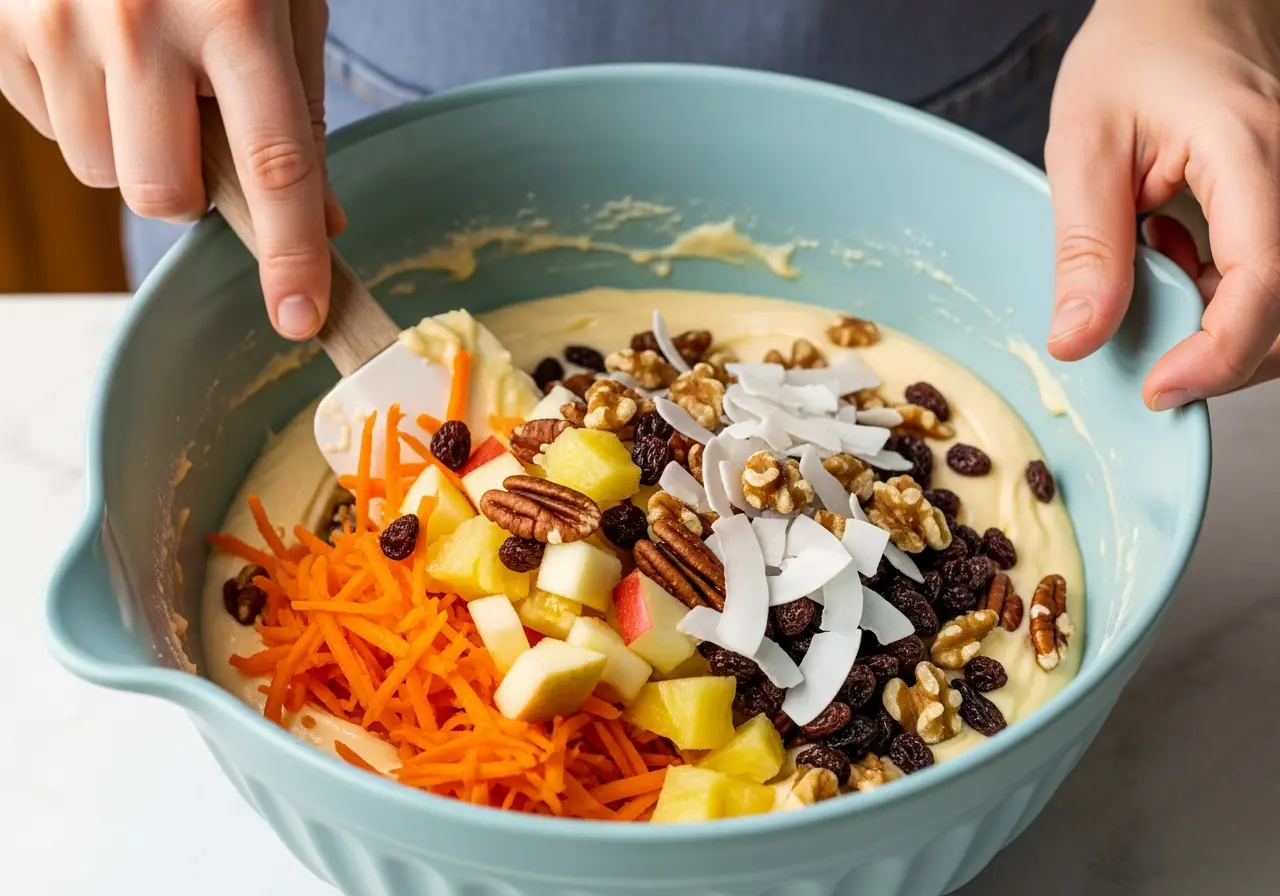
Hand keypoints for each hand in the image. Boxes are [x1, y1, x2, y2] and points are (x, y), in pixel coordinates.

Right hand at [0, 0, 343, 339]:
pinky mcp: (1, 27)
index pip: (274, 167)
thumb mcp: (283, 1)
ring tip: (145, 70)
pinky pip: (46, 126)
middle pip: (162, 193)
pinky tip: (97, 51)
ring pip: (101, 169)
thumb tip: (322, 223)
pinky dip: (81, 108)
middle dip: (190, 189)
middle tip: (199, 131)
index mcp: (235, 14)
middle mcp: (139, 24)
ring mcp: (57, 22)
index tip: (298, 318)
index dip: (289, 256)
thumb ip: (302, 112)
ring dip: (134, 145)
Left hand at [1044, 0, 1279, 408]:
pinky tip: (1175, 253)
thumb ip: (1086, 247)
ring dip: (1222, 327)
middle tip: (1147, 362)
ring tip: (1155, 269)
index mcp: (1251, 155)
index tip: (1158, 390)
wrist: (1186, 5)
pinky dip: (1225, 296)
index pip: (1264, 280)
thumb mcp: (1084, 145)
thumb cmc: (1134, 55)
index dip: (1218, 355)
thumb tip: (1078, 342)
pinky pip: (1273, 279)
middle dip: (1223, 358)